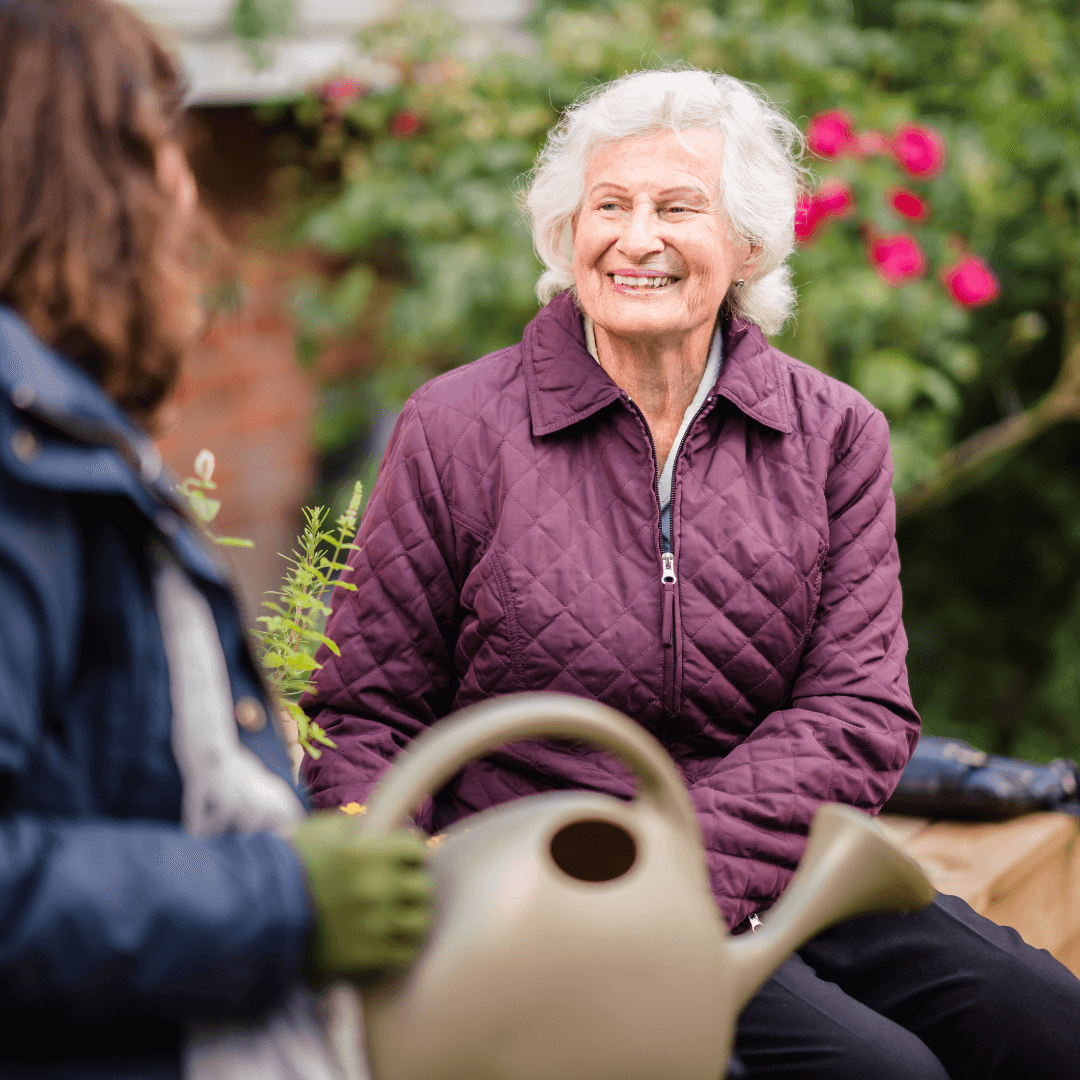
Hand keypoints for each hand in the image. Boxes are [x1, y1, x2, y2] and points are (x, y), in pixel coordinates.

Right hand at [290, 812, 432, 985]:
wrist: (259, 915)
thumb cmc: (291, 866)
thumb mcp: (324, 831)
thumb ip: (361, 826)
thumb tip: (389, 827)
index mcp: (369, 852)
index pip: (416, 849)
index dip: (408, 853)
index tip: (399, 860)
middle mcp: (377, 887)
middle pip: (422, 885)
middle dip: (411, 884)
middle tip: (398, 889)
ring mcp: (375, 924)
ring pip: (420, 921)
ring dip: (410, 917)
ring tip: (396, 916)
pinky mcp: (367, 957)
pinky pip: (404, 952)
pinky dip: (400, 947)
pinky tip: (386, 940)